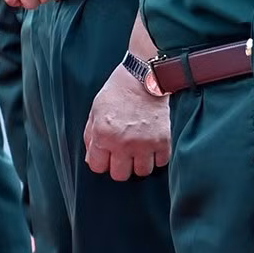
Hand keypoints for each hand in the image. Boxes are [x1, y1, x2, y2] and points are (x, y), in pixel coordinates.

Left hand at [84, 63, 168, 180]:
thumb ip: (90, 136)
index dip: (101, 161)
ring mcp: (144, 144)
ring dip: (140, 162)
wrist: (143, 77)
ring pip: (142, 172)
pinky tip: (152, 145)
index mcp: (103, 135)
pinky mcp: (163, 141)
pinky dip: (157, 156)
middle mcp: (123, 143)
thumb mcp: (95, 110)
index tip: (107, 155)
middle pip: (120, 175)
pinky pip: (161, 162)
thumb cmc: (117, 92)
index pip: (97, 167)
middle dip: (120, 166)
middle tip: (123, 153)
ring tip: (139, 149)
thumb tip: (91, 158)